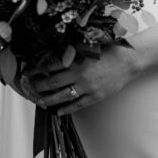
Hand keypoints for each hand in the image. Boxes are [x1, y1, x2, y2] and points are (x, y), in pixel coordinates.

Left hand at [24, 44, 139, 115]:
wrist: (128, 60)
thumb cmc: (109, 50)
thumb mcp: (88, 46)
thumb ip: (72, 51)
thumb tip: (55, 53)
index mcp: (77, 60)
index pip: (51, 66)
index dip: (38, 70)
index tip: (29, 71)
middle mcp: (80, 75)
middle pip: (53, 83)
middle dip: (39, 86)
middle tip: (30, 87)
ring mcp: (88, 87)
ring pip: (63, 96)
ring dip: (49, 99)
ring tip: (40, 100)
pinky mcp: (95, 96)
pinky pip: (78, 105)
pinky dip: (67, 109)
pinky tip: (58, 111)